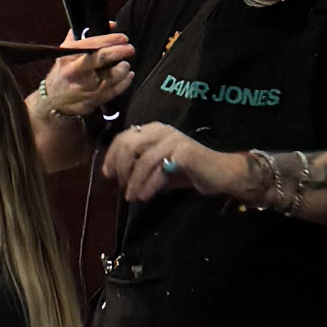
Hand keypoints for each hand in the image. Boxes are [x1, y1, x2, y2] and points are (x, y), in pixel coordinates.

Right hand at [40, 31, 134, 116]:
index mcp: (68, 57)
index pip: (92, 44)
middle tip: (130, 49)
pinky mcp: (92, 100)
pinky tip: (127, 76)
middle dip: (119, 52)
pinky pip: (113, 91)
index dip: (111, 39)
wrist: (53, 100)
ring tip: (125, 64)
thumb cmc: (64, 71)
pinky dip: (124, 83)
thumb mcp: (66, 51)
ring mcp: (83, 88)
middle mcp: (74, 71)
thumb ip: (84, 36)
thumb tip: (110, 25)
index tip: (123, 38)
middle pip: (101, 58)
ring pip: (110, 77)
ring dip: (122, 69)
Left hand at [99, 120, 228, 204]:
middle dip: (120, 167)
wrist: (219, 174)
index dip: (111, 155)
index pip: (124, 137)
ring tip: (132, 197)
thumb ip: (137, 166)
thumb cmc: (187, 171)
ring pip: (143, 160)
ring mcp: (173, 139)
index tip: (107, 174)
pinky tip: (145, 197)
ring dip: (134, 182)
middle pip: (129, 145)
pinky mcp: (184, 152)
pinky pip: (159, 170)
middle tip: (121, 186)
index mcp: (153, 129)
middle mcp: (162, 130)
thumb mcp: (157, 168)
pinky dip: (148, 186)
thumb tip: (114, 175)